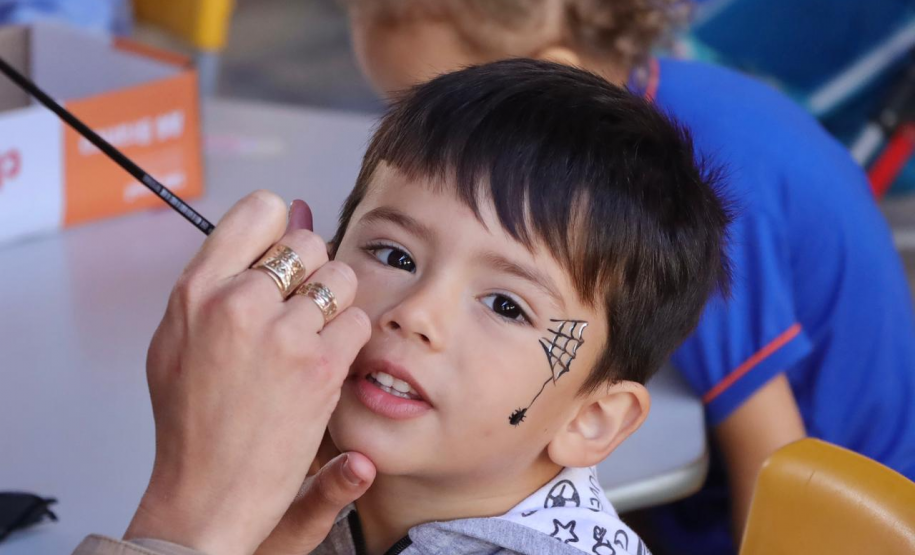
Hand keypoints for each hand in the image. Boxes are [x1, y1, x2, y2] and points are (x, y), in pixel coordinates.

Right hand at [124, 193, 371, 554]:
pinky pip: (359, 321)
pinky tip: (323, 365)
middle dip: (311, 271)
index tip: (282, 257)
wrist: (208, 492)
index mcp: (197, 289)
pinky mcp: (320, 365)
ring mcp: (282, 333)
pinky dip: (349, 341)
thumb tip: (285, 212)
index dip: (280, 230)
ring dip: (335, 304)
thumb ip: (224, 274)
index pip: (261, 209)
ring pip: (341, 277)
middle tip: (297, 309)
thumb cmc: (193, 419)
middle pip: (308, 242)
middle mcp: (237, 303)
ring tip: (310, 339)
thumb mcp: (179, 336)